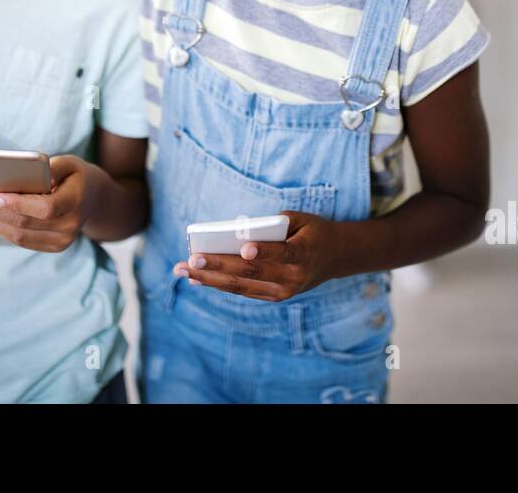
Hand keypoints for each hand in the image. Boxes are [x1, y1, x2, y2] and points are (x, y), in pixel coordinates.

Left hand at [0, 154, 98, 251]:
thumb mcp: (70, 163)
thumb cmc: (76, 176)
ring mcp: (61, 241)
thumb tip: (29, 172)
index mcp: (76, 202)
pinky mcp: (52, 247)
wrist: (94, 200)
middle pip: (25, 223)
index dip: (19, 204)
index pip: (45, 208)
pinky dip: (0, 228)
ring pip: (19, 234)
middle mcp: (70, 227)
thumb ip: (52, 167)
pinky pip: (21, 240)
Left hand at [174, 210, 342, 300]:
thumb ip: (274, 224)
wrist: (334, 258)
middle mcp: (292, 278)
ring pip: (241, 286)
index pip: (283, 253)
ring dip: (209, 279)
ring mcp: (282, 291)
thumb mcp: (301, 220)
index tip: (243, 248)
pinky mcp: (273, 297)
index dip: (264, 251)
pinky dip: (218, 284)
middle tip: (193, 259)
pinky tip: (197, 278)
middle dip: (219, 266)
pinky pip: (242, 290)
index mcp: (304, 254)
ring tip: (183, 270)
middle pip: (251, 273)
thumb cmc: (312, 232)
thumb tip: (239, 230)